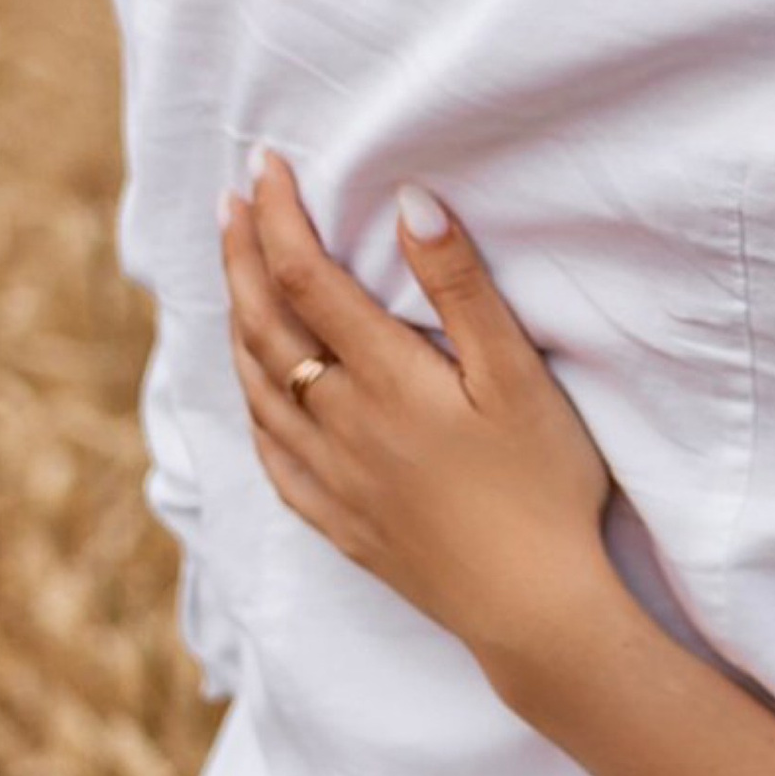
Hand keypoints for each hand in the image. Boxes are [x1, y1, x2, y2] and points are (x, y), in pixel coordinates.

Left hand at [222, 154, 615, 688]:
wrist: (533, 608)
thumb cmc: (543, 487)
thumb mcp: (518, 376)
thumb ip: (461, 286)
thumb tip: (411, 201)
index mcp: (384, 378)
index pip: (307, 278)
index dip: (278, 217)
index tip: (266, 167)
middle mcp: (340, 423)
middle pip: (267, 326)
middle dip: (242, 257)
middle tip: (232, 204)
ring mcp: (333, 477)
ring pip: (258, 388)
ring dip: (238, 323)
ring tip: (234, 282)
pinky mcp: (340, 521)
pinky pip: (271, 455)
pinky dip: (252, 408)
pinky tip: (256, 396)